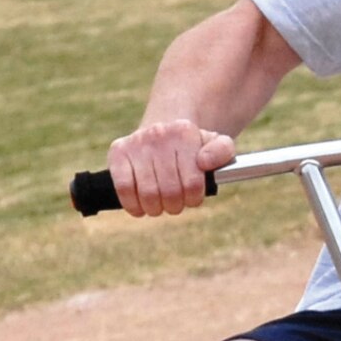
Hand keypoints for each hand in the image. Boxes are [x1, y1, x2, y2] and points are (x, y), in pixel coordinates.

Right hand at [107, 119, 235, 217]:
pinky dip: (132, 205)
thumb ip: (223, 151)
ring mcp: (137, 143)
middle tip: (175, 204)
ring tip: (159, 205)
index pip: (192, 183)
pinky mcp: (118, 152)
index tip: (192, 198)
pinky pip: (123, 188)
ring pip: (148, 193)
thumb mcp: (217, 144)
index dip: (194, 199)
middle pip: (170, 191)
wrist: (165, 132)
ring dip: (156, 208)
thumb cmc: (193, 147)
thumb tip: (204, 162)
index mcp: (185, 133)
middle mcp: (159, 134)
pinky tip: (140, 208)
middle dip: (175, 206)